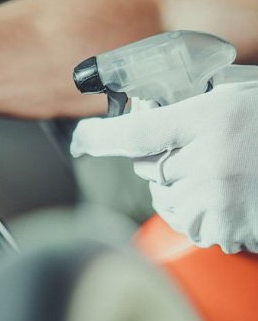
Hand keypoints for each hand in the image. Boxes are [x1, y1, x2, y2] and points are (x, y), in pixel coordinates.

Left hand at [70, 81, 257, 252]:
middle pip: (150, 168)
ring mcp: (219, 195)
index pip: (137, 130)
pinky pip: (190, 224)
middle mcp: (209, 157)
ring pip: (166, 199)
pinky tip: (230, 199)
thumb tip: (151, 114)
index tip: (81, 139)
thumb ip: (195, 105)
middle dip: (163, 162)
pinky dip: (201, 216)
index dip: (101, 137)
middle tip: (199, 153)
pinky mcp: (228, 226)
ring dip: (180, 192)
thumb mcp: (239, 95)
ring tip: (221, 178)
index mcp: (210, 118)